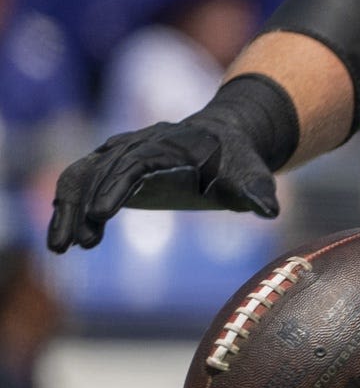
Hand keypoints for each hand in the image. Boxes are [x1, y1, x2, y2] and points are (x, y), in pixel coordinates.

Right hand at [47, 116, 279, 251]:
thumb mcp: (252, 175)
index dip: (117, 185)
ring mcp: (123, 152)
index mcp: (171, 144)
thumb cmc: (238, 161)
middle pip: (101, 169)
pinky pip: (83, 181)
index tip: (100, 215)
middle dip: (82, 205)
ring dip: (67, 208)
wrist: (225, 140)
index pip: (136, 162)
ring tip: (61, 247)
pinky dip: (71, 206)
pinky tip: (72, 239)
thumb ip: (257, 192)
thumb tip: (270, 211)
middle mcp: (140, 143)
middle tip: (71, 244)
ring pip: (83, 174)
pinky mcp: (115, 166)